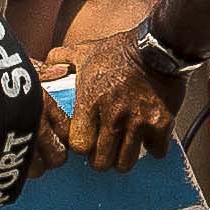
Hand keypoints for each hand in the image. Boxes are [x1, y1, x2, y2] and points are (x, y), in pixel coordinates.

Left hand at [65, 38, 185, 173]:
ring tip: (125, 148)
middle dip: (101, 159)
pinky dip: (153, 147)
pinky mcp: (162, 124)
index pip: (79, 146)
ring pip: (125, 163)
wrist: (159, 46)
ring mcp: (139, 122)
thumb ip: (63, 58)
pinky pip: (156, 151)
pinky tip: (149, 137)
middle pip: (101, 162)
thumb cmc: (120, 50)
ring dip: (124, 158)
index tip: (86, 140)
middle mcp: (113, 116)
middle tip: (105, 150)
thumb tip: (47, 61)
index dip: (82, 145)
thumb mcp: (86, 51)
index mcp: (91, 102)